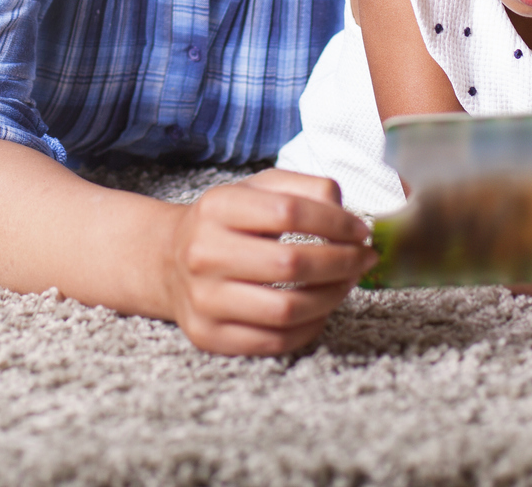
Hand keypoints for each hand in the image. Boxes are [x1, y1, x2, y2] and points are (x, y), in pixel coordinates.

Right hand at [161, 169, 376, 355]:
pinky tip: (321, 309)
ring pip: (287, 309)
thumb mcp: (258, 190)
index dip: (336, 222)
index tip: (361, 230)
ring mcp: (203, 299)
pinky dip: (310, 327)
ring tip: (347, 283)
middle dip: (341, 262)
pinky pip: (275, 342)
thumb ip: (306, 188)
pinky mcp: (208, 336)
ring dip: (332, 297)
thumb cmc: (228, 223)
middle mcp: (203, 253)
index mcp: (217, 207)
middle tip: (363, 259)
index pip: (289, 211)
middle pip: (290, 264)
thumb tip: (347, 215)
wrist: (168, 261)